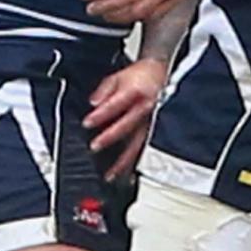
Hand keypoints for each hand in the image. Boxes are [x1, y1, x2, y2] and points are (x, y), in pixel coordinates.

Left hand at [86, 58, 167, 181]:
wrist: (164, 74)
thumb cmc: (140, 77)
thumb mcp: (118, 77)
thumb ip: (104, 90)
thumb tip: (93, 103)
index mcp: (135, 93)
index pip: (116, 104)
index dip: (101, 114)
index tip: (87, 123)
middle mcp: (146, 108)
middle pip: (128, 125)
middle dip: (110, 137)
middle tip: (95, 147)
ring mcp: (153, 122)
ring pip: (138, 143)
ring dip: (124, 159)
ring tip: (110, 173)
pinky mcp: (156, 132)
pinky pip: (145, 149)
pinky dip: (136, 163)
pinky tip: (127, 175)